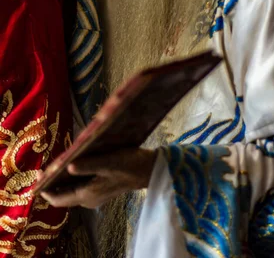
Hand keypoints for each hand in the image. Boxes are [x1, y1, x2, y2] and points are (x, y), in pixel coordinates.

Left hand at [39, 148, 156, 208]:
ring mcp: (95, 194)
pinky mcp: (100, 188)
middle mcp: (88, 198)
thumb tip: (68, 166)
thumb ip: (88, 164)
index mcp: (87, 194)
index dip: (44, 190)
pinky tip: (73, 163)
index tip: (36, 176)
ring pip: (71, 190)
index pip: (58, 199)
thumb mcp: (109, 162)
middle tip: (43, 168)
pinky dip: (72, 178)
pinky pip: (79, 186)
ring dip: (61, 180)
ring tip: (56, 164)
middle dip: (51, 183)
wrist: (148, 169)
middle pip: (63, 195)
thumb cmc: (129, 164)